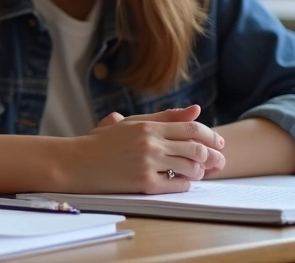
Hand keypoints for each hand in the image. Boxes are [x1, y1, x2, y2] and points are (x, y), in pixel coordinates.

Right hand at [96, 105, 225, 177]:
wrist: (75, 162)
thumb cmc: (101, 142)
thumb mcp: (131, 123)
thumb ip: (164, 117)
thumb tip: (195, 110)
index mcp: (148, 126)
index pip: (191, 128)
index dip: (211, 136)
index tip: (219, 143)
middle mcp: (150, 142)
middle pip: (196, 148)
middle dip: (212, 156)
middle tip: (218, 162)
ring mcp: (148, 163)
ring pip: (190, 167)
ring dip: (199, 171)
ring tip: (197, 172)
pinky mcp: (144, 183)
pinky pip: (177, 185)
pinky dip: (184, 184)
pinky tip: (181, 182)